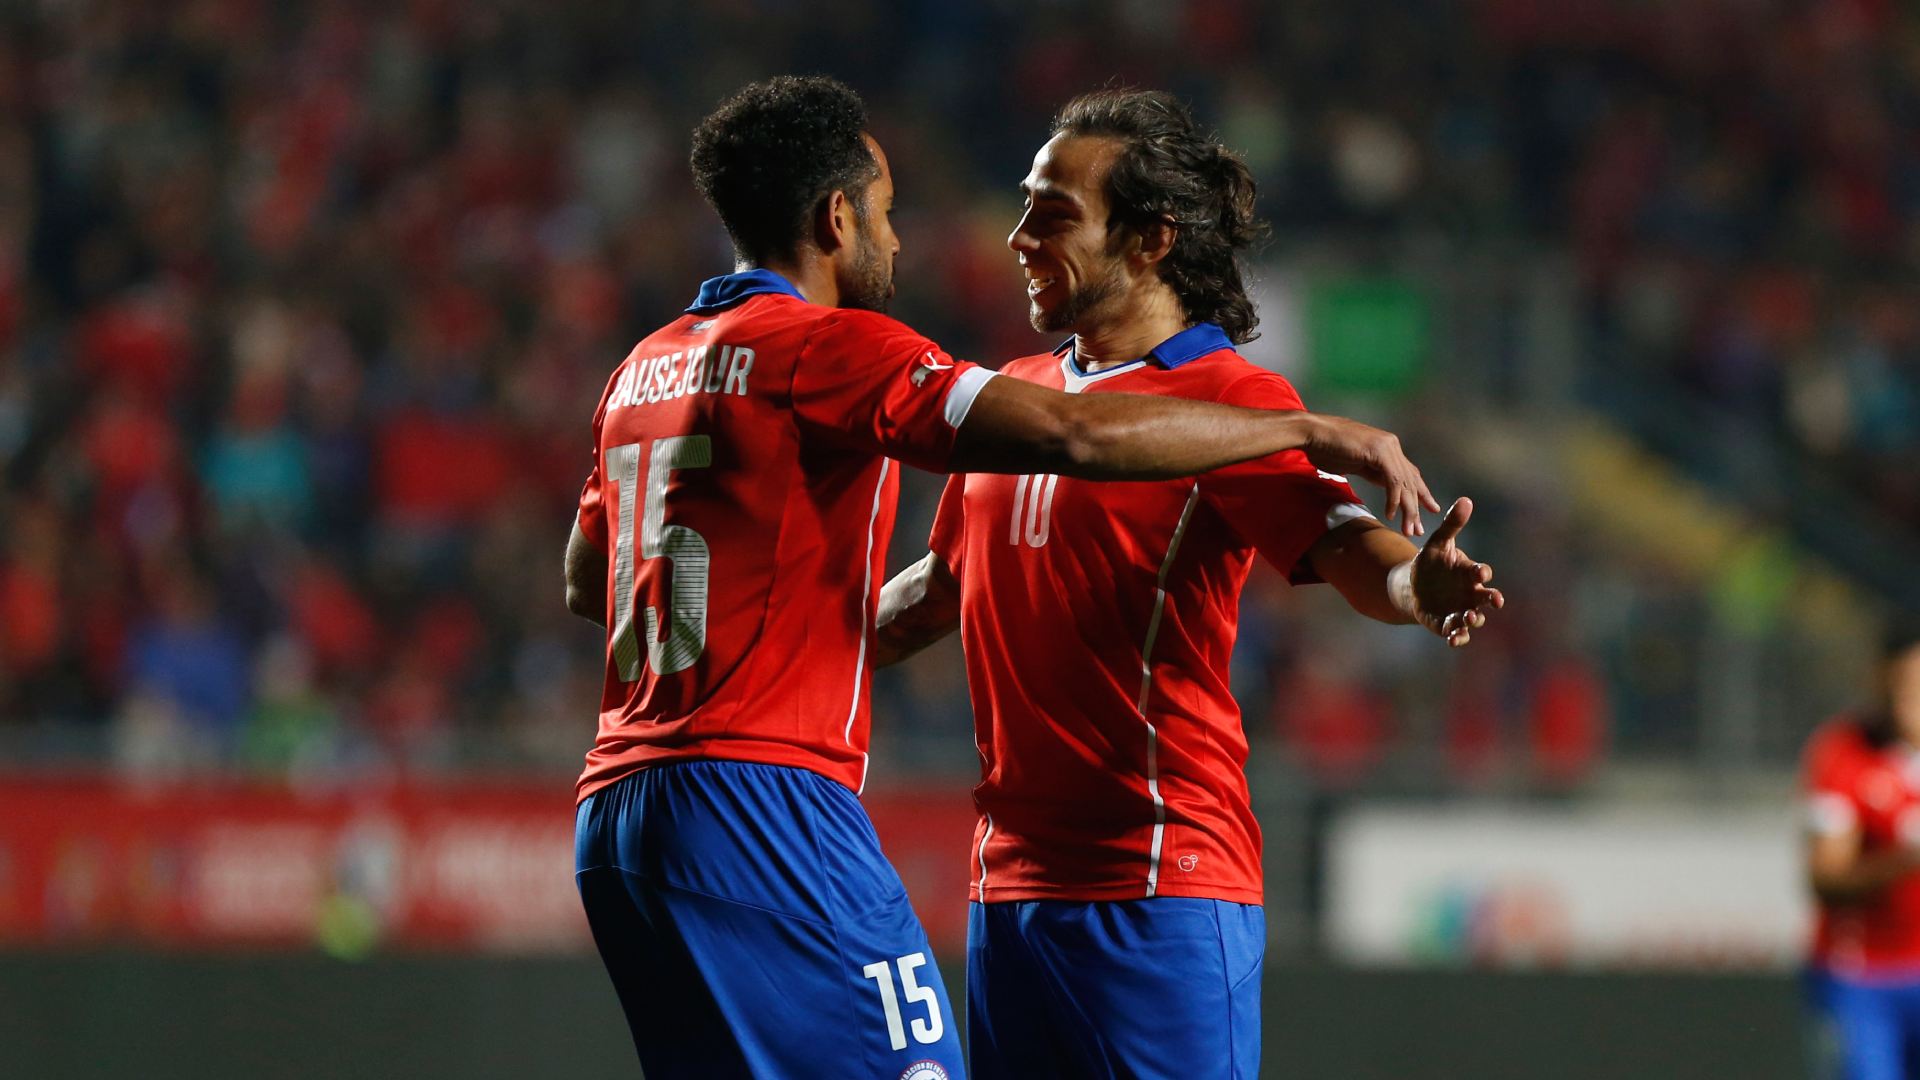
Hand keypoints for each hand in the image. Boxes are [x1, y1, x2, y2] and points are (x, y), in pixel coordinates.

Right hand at [1299, 414, 1439, 535]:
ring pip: (1404, 483)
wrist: (1312, 433)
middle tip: (1419, 528)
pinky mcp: (1379, 451)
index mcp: (1387, 447)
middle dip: (1417, 506)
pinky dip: (1393, 499)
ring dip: (1408, 509)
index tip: (1428, 509)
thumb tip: (1385, 483)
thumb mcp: (1354, 464)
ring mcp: (1387, 447)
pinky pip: (1393, 480)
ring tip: (1408, 528)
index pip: (1409, 473)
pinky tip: (1390, 514)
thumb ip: (1371, 472)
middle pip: (1411, 480)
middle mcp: (1391, 445)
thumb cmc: (1326, 447)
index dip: (1420, 492)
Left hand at [1404, 497, 1503, 646]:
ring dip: (1473, 620)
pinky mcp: (1447, 625)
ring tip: (1468, 619)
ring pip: (1473, 619)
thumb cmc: (1432, 562)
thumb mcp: (1438, 543)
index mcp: (1469, 573)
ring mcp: (1460, 611)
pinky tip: (1453, 639)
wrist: (1414, 585)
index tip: (1481, 573)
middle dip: (1489, 600)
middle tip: (1493, 601)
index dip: (1482, 573)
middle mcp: (1470, 594)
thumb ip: (1452, 524)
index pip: (1481, 573)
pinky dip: (1457, 637)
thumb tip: (1465, 500)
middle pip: (1485, 599)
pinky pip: (1456, 633)